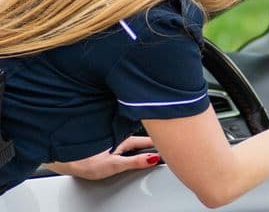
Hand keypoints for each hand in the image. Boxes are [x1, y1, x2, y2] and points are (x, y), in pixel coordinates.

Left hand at [43, 136, 160, 179]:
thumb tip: (153, 158)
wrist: (63, 157)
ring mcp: (112, 136)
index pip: (147, 140)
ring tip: (152, 139)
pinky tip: (129, 143)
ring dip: (142, 136)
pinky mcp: (105, 139)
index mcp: (124, 140)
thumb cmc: (84, 161)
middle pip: (141, 136)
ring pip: (131, 135)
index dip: (160, 141)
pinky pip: (123, 136)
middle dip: (153, 136)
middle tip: (166, 137)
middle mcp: (118, 135)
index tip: (172, 140)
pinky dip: (130, 138)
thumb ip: (135, 162)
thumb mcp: (113, 166)